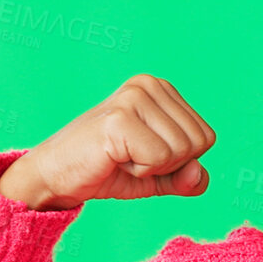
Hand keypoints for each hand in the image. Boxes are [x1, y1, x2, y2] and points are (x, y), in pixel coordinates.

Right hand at [0, 74, 216, 210]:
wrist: (56, 175)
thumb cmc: (107, 170)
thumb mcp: (158, 175)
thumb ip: (187, 177)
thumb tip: (199, 174)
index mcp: (162, 88)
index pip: (206, 137)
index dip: (180, 160)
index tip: (144, 154)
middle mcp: (149, 84)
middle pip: (198, 143)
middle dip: (168, 165)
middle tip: (130, 157)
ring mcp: (133, 97)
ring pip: (181, 152)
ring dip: (151, 168)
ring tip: (121, 156)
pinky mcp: (119, 118)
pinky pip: (159, 159)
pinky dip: (138, 171)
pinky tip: (113, 159)